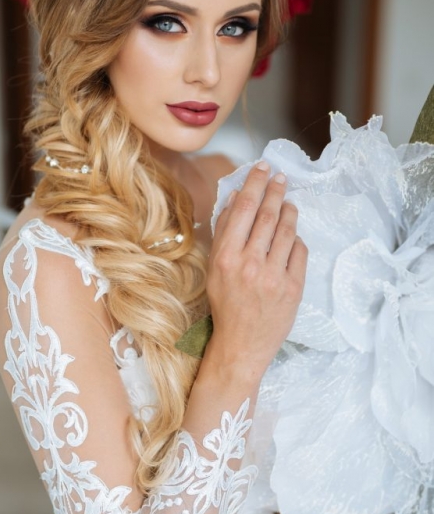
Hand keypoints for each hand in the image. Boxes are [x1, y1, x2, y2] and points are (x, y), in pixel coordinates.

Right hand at [206, 163, 306, 373]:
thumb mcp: (215, 266)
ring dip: (288, 210)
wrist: (241, 344)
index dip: (255, 184)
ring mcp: (273, 276)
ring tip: (287, 201)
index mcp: (225, 256)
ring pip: (287, 230)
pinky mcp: (293, 287)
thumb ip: (224, 231)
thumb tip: (237, 198)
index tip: (262, 169)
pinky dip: (296, 238)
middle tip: (280, 176)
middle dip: (275, 190)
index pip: (244, 209)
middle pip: (268, 215)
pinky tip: (292, 233)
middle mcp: (249, 263)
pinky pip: (299, 251)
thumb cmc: (225, 304)